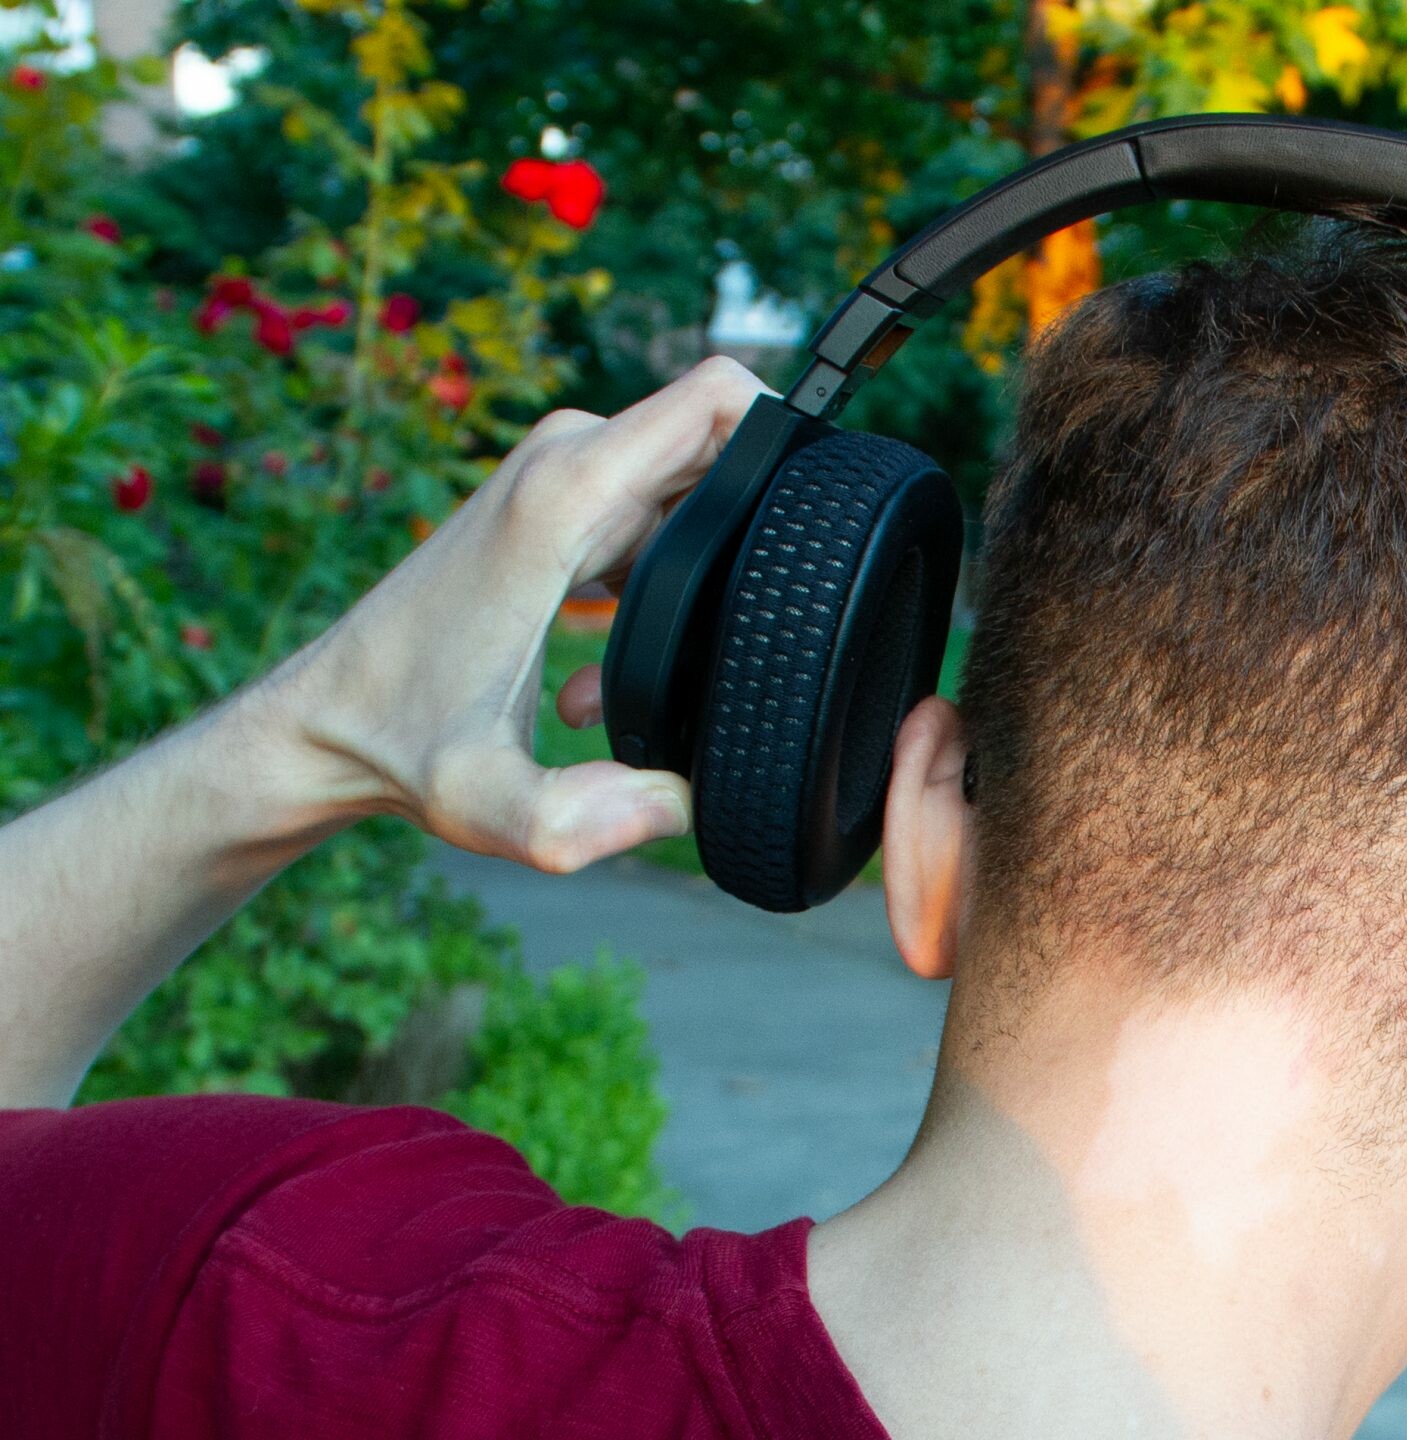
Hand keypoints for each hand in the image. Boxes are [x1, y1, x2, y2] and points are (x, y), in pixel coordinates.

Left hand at [262, 357, 771, 872]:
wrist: (320, 725)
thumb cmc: (401, 749)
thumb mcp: (488, 803)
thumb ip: (577, 819)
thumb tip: (680, 807)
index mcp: (565, 492)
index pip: (719, 395)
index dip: (791, 439)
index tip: (820, 524)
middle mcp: (565, 459)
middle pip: (725, 444)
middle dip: (761, 528)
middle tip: (745, 635)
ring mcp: (560, 473)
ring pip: (696, 484)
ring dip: (711, 564)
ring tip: (664, 660)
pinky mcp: (556, 501)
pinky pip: (660, 507)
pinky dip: (672, 572)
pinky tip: (626, 657)